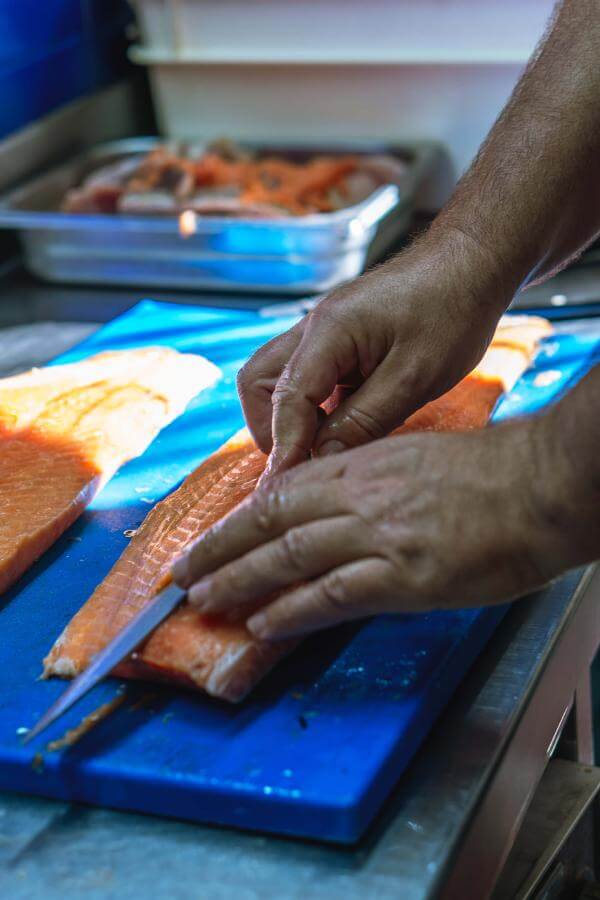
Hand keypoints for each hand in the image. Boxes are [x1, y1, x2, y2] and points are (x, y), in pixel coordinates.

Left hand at [173, 414, 575, 640]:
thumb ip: (373, 479)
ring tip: (204, 600)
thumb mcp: (418, 457)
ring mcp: (379, 535)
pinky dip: (292, 611)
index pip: (282, 492)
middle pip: (270, 522)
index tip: (211, 537)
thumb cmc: (492, 470)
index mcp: (364, 463)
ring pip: (289, 557)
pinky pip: (333, 595)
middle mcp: (360, 495)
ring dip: (240, 581)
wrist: (542, 484)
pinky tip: (264, 625)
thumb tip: (339, 507)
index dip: (239, 519)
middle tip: (182, 574)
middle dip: (219, 550)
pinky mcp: (406, 575)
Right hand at [237, 229, 512, 477]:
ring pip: (275, 379)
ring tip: (319, 450)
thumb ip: (364, 421)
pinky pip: (306, 377)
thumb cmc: (452, 312)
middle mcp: (313, 329)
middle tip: (300, 465)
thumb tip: (321, 460)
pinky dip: (311, 407)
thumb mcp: (415, 378)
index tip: (289, 487)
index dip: (286, 447)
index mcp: (329, 332)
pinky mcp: (338, 340)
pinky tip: (340, 428)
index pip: (287, 399)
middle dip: (271, 429)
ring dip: (288, 418)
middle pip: (258, 383)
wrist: (472, 263)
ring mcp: (323, 332)